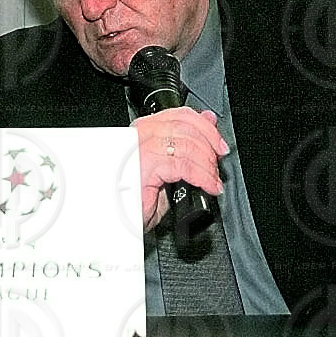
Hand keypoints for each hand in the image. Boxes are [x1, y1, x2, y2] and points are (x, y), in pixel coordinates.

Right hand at [132, 107, 227, 230]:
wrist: (116, 221)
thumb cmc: (135, 198)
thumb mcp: (167, 167)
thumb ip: (187, 142)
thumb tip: (208, 121)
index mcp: (144, 129)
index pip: (180, 115)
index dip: (206, 128)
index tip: (219, 144)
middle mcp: (140, 134)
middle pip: (186, 126)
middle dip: (210, 146)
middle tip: (217, 166)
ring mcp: (141, 148)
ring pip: (188, 145)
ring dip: (207, 164)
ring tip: (213, 180)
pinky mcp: (145, 165)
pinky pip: (185, 166)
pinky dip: (203, 176)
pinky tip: (209, 186)